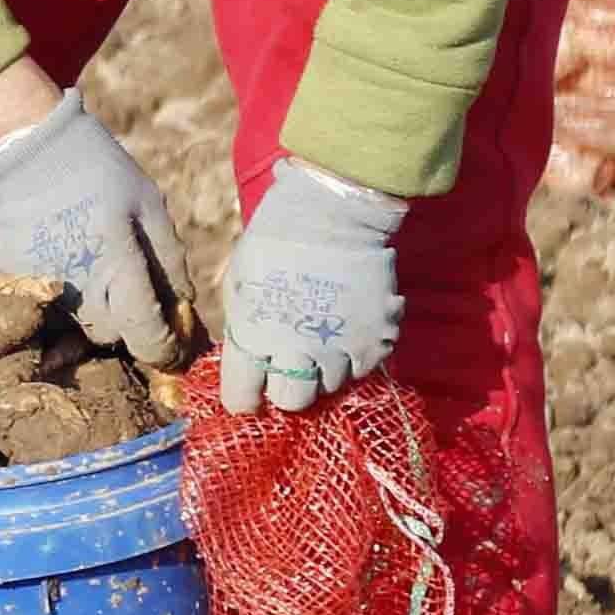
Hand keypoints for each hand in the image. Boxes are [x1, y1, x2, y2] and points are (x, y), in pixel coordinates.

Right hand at [0, 90, 194, 368]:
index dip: (166, 350)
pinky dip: (67, 291)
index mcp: (119, 267)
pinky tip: (70, 255)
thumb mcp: (150, 205)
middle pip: (112, 338)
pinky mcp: (17, 281)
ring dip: (97, 311)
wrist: (31, 149)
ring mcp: (45, 288)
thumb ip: (170, 260)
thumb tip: (183, 306)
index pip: (147, 337)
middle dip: (129, 325)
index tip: (175, 344)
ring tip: (100, 268)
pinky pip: (51, 302)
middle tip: (136, 294)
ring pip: (79, 325)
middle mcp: (80, 289)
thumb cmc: (101, 173)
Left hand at [223, 159, 407, 412]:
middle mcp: (296, 352)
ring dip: (323, 368)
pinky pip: (363, 368)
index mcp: (254, 338)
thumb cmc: (274, 243)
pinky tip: (348, 330)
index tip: (250, 389)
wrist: (331, 213)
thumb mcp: (239, 285)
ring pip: (329, 386)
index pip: (242, 398)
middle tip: (290, 366)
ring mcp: (340, 349)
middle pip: (292, 401)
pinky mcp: (375, 341)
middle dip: (286, 388)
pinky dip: (355, 356)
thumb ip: (243, 328)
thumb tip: (249, 357)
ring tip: (322, 339)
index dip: (245, 397)